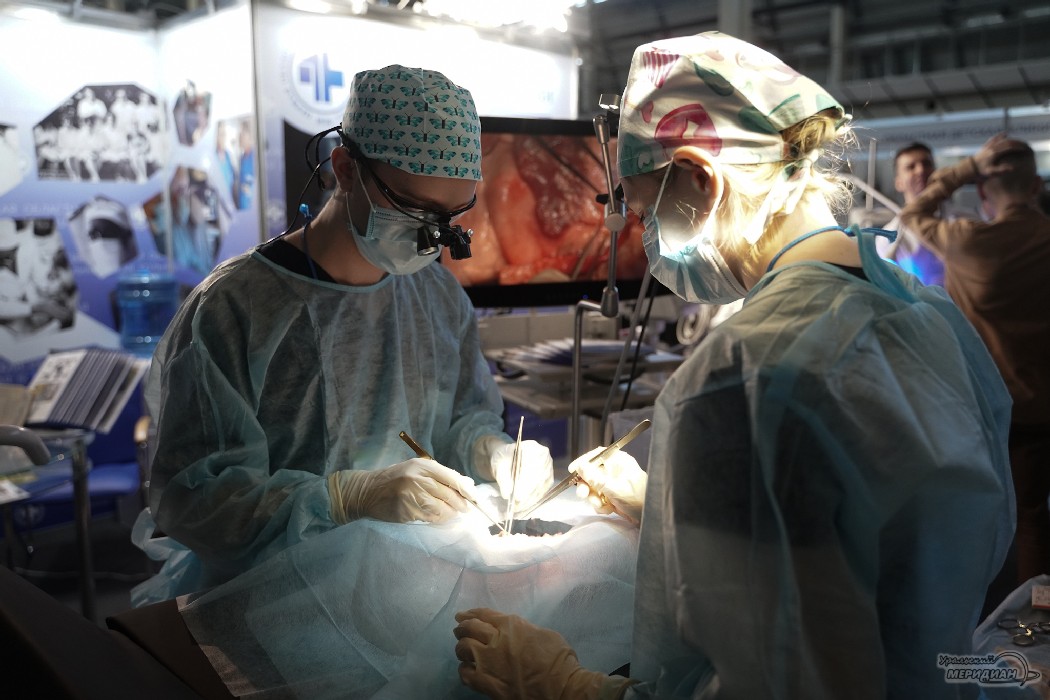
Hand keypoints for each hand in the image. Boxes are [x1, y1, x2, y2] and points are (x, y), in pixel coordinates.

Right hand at [327, 458, 477, 523]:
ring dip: (450, 513)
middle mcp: (416, 478)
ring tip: (451, 513)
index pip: (451, 477)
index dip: (466, 489)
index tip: (476, 498)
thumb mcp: (416, 469)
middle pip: (449, 494)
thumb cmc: (395, 479)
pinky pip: (430, 518)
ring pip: (442, 508)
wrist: (367, 491)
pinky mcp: (406, 511)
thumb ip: (440, 475)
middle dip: (461, 503)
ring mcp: (410, 495)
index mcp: (422, 465)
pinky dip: (439, 519)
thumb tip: (468, 484)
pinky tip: (439, 517)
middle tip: (466, 509)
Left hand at [453, 608, 631, 699]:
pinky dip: (464, 669)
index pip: (483, 615)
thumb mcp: (543, 633)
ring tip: (463, 649)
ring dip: (461, 648)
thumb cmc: (559, 659)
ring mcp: (489, 663)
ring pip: (463, 649)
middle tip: (459, 630)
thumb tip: (514, 631)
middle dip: (462, 628)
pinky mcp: (488, 684)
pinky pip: (466, 674)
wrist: (562, 688)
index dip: (470, 614)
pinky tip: (466, 669)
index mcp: (511, 625)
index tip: (462, 615)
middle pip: (469, 629)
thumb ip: (523, 629)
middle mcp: (495, 640)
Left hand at [491, 440, 553, 509]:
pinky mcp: (548, 479)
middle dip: (527, 494)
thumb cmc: (503, 459)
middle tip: (516, 506)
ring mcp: (548, 468)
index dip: (525, 482)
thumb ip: (503, 479)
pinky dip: (532, 501)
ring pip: (541, 487)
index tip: (517, 496)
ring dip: (529, 500)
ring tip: (517, 509)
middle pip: (538, 478)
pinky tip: (523, 507)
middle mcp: (544, 457)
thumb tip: (507, 494)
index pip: (531, 465)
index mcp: (532, 448)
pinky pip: (542, 492)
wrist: (508, 458)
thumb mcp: (498, 465)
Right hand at [568, 447, 646, 524]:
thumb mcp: (615, 489)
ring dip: (594, 498)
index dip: (584, 461)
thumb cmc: (639, 500)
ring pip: (593, 488)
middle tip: (583, 494)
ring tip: (602, 505)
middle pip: (592, 473)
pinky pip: (599, 498)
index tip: (573, 470)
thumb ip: (596, 479)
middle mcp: (615, 471)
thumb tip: (581, 467)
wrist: (650, 518)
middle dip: (587, 486)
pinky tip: (609, 509)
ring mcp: (613, 484)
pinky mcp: (612, 496)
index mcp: (619, 462)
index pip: (597, 455)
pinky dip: (601, 505)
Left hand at [973, 133, 1030, 180]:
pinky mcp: (985, 146)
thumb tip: (1013, 168)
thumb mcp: (991, 173)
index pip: (1010, 147)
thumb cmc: (980, 172)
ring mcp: (988, 146)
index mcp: (995, 153)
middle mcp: (992, 147)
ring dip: (1011, 139)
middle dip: (1018, 142)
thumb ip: (1002, 170)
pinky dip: (1001, 136)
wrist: (968, 168)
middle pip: (1008, 141)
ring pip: (1002, 139)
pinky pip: (994, 138)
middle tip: (1025, 145)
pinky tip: (1005, 134)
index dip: (1019, 147)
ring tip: (1018, 142)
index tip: (1026, 149)